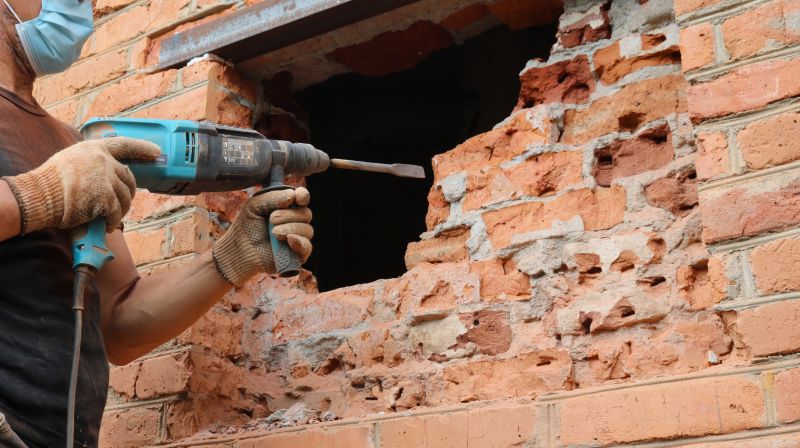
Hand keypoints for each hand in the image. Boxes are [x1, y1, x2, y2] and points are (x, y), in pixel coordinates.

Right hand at [3, 137, 160, 233]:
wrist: (40, 195)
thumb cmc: (50, 182)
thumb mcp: (71, 160)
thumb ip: (91, 163)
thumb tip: (106, 175)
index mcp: (94, 148)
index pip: (124, 144)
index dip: (143, 148)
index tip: (157, 153)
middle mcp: (103, 160)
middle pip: (128, 177)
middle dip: (128, 193)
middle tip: (120, 205)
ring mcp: (106, 178)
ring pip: (125, 197)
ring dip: (120, 210)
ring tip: (110, 218)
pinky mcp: (105, 196)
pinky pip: (117, 212)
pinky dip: (114, 221)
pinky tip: (108, 226)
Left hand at [212, 187, 312, 286]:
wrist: (239, 251)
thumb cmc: (246, 227)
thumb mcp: (255, 205)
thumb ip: (273, 197)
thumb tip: (293, 196)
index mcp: (287, 207)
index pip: (302, 198)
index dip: (303, 196)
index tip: (298, 197)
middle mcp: (295, 222)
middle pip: (306, 214)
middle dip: (289, 215)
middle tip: (271, 219)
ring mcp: (297, 238)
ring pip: (308, 230)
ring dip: (290, 228)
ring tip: (273, 233)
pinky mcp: (297, 255)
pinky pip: (307, 247)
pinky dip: (300, 242)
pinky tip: (288, 240)